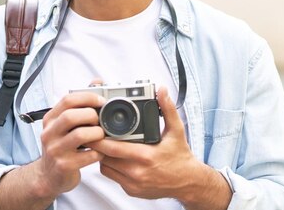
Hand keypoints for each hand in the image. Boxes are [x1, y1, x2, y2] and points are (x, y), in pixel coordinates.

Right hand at [34, 91, 106, 195]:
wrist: (48, 177)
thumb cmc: (62, 146)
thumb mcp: (65, 124)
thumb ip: (80, 104)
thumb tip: (97, 81)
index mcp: (50, 119)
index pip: (67, 100)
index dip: (88, 97)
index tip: (102, 101)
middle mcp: (49, 133)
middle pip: (71, 116)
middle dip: (91, 115)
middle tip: (100, 121)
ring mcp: (55, 150)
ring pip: (80, 135)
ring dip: (97, 133)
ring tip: (101, 136)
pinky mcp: (64, 166)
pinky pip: (88, 155)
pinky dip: (98, 152)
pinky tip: (99, 152)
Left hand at [95, 87, 231, 208]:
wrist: (188, 182)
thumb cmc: (181, 157)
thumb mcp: (176, 130)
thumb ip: (168, 109)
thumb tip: (162, 91)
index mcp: (146, 156)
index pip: (113, 148)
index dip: (101, 139)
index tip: (95, 130)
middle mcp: (137, 172)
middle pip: (105, 158)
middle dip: (100, 146)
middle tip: (97, 135)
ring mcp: (133, 184)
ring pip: (106, 169)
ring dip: (104, 157)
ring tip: (108, 145)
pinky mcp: (132, 191)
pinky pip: (113, 178)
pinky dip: (111, 167)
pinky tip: (117, 158)